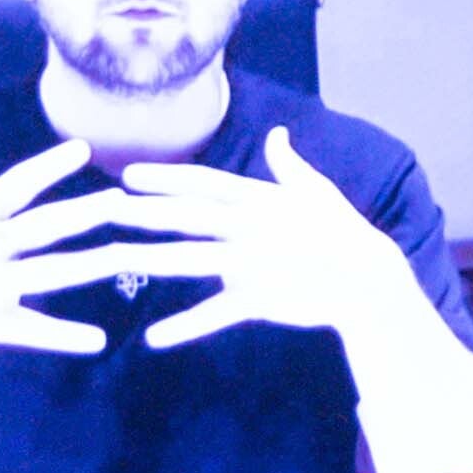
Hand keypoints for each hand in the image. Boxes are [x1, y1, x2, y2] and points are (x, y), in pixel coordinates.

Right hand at [0, 138, 142, 397]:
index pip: (15, 186)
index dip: (49, 166)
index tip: (82, 148)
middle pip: (43, 227)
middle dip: (84, 213)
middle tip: (122, 200)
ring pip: (49, 273)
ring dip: (89, 266)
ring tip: (124, 257)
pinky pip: (34, 330)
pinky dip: (66, 336)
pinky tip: (98, 339)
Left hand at [96, 139, 431, 354]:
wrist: (367, 278)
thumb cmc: (341, 229)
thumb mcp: (317, 189)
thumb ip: (289, 164)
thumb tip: (277, 134)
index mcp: (261, 199)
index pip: (205, 184)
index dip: (166, 178)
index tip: (129, 175)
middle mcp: (251, 227)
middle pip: (188, 217)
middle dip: (145, 211)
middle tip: (104, 208)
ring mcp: (253, 263)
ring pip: (193, 260)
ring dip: (151, 259)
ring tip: (116, 258)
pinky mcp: (260, 299)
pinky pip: (216, 315)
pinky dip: (186, 328)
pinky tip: (154, 338)